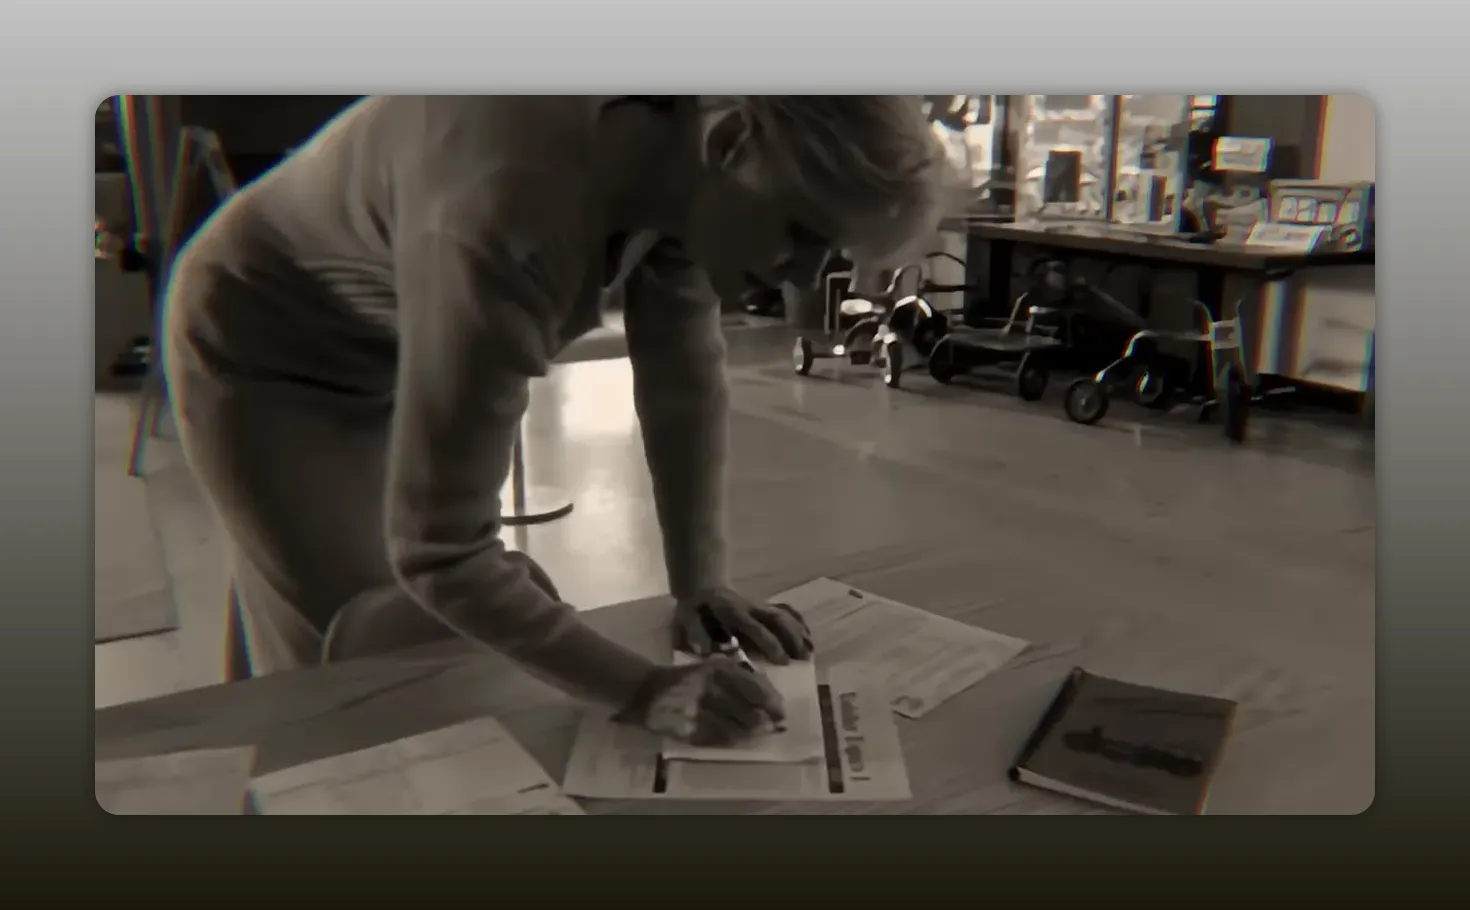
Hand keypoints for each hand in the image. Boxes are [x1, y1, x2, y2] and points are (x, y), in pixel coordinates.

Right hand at [615, 657, 784, 745]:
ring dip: (751, 735)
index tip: (781, 713)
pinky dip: (732, 742)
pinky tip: (738, 741)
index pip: (756, 689)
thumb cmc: (687, 678)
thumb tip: (772, 699)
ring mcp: (697, 711)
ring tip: (758, 736)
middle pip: (749, 712)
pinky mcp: (687, 729)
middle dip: (765, 723)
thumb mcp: (714, 668)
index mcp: (719, 669)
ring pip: (735, 729)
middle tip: (774, 729)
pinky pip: (717, 739)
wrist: (646, 690)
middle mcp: (710, 688)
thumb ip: (742, 679)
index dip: (772, 704)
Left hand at [673, 588, 812, 664]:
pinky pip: (786, 610)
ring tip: (810, 652)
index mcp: (733, 611)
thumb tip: (706, 651)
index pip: (755, 627)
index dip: (770, 643)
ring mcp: (760, 604)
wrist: (703, 585)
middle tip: (802, 659)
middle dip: (792, 639)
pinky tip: (808, 637)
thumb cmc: (695, 608)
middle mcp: (751, 606)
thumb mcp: (687, 618)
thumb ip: (696, 633)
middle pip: (777, 619)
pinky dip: (799, 622)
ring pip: (785, 615)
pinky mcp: (765, 605)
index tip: (783, 661)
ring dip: (799, 632)